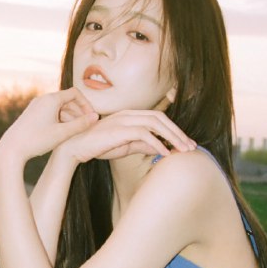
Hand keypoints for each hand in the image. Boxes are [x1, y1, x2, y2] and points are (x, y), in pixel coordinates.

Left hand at [0, 88, 97, 166]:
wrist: (11, 148)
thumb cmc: (36, 140)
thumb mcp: (62, 134)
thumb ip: (80, 124)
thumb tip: (96, 117)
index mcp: (51, 99)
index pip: (75, 94)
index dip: (86, 104)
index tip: (92, 117)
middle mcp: (42, 99)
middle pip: (67, 100)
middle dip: (79, 111)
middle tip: (87, 125)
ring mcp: (36, 106)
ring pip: (58, 107)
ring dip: (70, 116)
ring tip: (76, 131)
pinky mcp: (31, 114)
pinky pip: (50, 112)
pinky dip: (59, 119)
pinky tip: (62, 133)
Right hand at [56, 109, 195, 163]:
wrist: (74, 147)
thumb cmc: (96, 147)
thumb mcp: (124, 147)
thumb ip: (141, 145)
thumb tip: (159, 148)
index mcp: (129, 115)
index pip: (158, 118)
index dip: (174, 129)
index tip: (184, 143)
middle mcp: (129, 113)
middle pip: (161, 118)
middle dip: (178, 133)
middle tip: (191, 147)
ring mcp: (124, 119)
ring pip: (156, 124)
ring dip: (172, 137)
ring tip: (183, 151)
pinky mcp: (120, 129)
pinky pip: (144, 134)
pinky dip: (157, 143)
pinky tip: (165, 154)